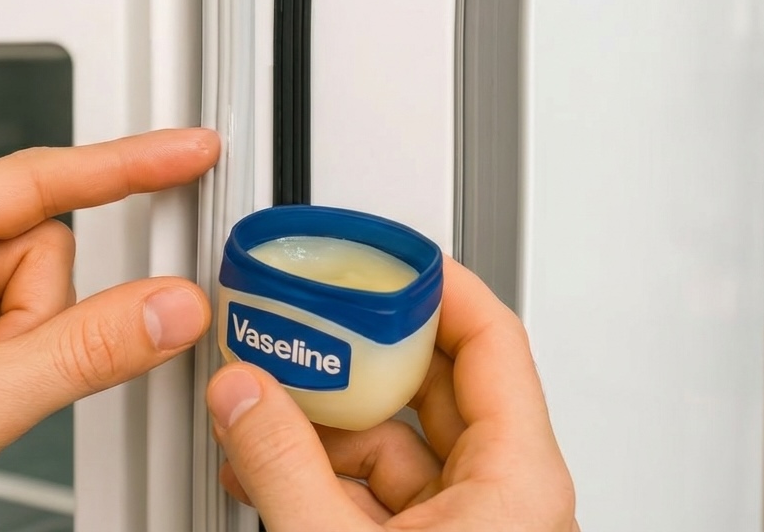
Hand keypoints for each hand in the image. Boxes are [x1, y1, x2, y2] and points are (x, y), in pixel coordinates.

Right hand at [207, 257, 577, 530]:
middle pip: (433, 386)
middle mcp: (504, 500)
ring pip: (396, 445)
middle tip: (308, 321)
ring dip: (324, 424)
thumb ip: (282, 464)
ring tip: (263, 407)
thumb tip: (243, 394)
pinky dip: (322, 475)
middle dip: (354, 355)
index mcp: (520, 483)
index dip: (436, 286)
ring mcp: (469, 530)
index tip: (383, 257)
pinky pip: (377, 494)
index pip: (492, 341)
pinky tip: (269, 469)